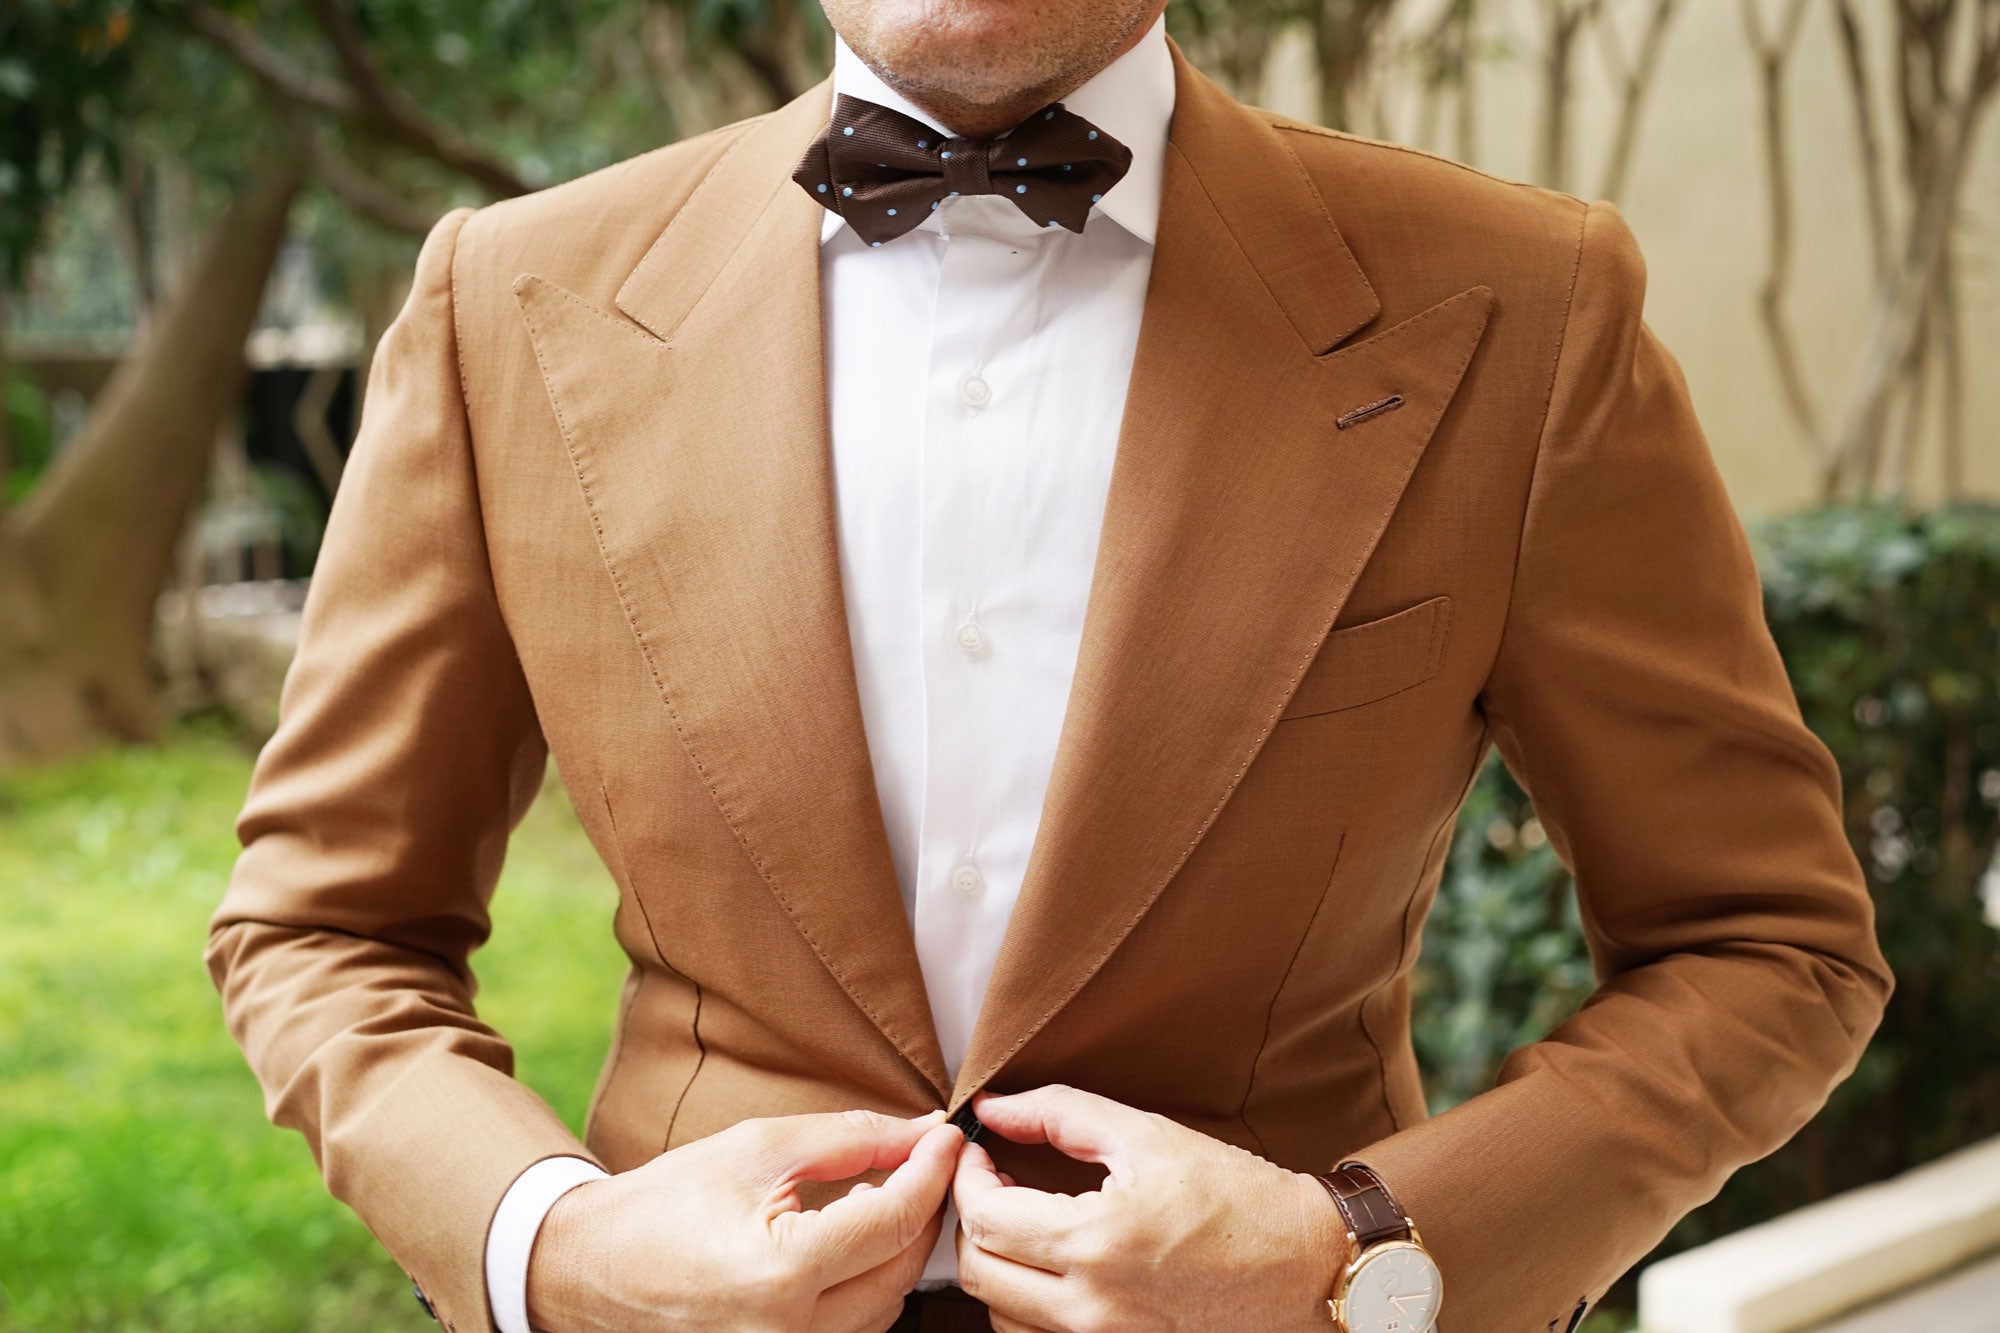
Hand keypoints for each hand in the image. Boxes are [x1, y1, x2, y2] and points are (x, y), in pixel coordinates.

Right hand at [527, 1107, 959, 1331]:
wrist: (590, 1270)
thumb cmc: (667, 1202)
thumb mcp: (758, 1149)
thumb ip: (850, 1140)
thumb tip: (922, 1133)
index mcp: (780, 1274)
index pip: (893, 1221)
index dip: (931, 1171)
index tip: (947, 1136)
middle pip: (902, 1272)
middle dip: (923, 1210)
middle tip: (924, 1160)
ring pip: (887, 1308)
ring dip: (897, 1251)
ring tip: (881, 1197)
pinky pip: (855, 1330)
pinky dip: (869, 1284)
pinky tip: (854, 1243)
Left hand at [952, 1086, 1347, 1332]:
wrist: (1307, 1266)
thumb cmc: (1237, 1197)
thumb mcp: (1148, 1135)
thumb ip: (1059, 1114)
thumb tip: (992, 1108)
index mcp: (1096, 1243)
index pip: (985, 1218)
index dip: (966, 1178)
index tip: (980, 1152)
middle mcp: (1093, 1308)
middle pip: (979, 1273)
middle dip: (972, 1221)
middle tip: (993, 1183)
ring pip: (1000, 1315)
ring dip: (997, 1265)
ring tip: (1022, 1223)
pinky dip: (1026, 1305)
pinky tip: (1051, 1267)